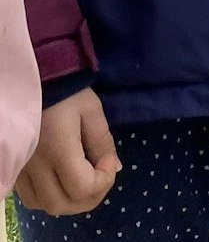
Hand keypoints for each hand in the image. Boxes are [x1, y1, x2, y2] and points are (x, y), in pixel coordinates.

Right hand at [14, 89, 119, 215]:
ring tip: (85, 182)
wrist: (34, 82)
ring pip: (44, 205)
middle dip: (90, 197)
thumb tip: (116, 168)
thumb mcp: (92, 111)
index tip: (109, 158)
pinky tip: (63, 182)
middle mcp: (35, 166)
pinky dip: (50, 197)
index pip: (82, 187)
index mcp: (58, 150)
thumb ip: (103, 142)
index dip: (104, 179)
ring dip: (69, 201)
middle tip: (102, 177)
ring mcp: (21, 170)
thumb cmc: (66, 93)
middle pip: (61, 204)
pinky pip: (30, 197)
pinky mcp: (15, 169)